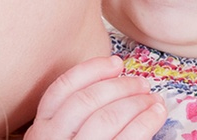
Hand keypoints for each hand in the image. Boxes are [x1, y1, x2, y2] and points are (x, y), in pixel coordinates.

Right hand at [24, 56, 166, 138]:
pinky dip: (145, 121)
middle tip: (141, 84)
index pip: (62, 90)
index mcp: (40, 131)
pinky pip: (126, 139)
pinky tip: (156, 115)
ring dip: (136, 102)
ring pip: (106, 117)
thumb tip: (115, 80)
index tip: (116, 63)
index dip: (91, 70)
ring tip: (153, 99)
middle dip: (119, 86)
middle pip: (87, 100)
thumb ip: (76, 118)